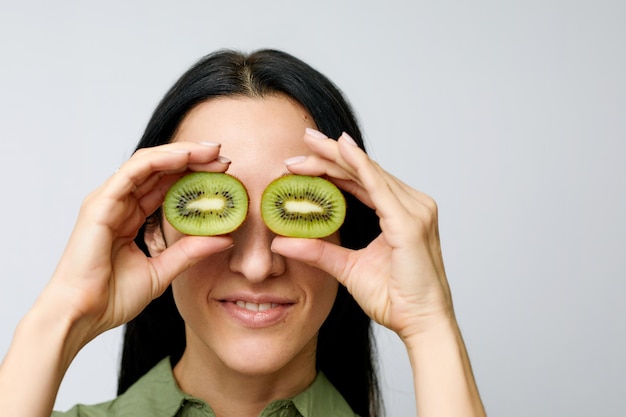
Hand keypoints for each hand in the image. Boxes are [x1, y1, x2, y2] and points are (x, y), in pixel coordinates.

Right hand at [42, 141, 233, 343]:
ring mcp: (108, 201)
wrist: (83, 316)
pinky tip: (185, 156)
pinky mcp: (100, 204)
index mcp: (131, 216)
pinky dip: (160, 160)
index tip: (224, 173)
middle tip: (223, 156)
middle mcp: (119, 204)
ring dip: (181, 153)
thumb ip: (190, 252)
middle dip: (193, 158)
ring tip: (211, 151)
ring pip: (148, 163)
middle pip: (160, 169)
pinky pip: (133, 171)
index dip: (194, 175)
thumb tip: (225, 238)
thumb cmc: (111, 298)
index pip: (165, 184)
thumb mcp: (163, 271)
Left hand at [271, 130, 453, 341]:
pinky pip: (378, 186)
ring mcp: (414, 210)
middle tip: (302, 139)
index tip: (302, 160)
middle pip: (364, 171)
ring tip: (309, 143)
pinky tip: (340, 149)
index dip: (333, 168)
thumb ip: (318, 252)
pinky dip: (359, 165)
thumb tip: (281, 243)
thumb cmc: (395, 298)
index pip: (362, 182)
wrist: (421, 324)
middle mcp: (412, 205)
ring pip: (368, 173)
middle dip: (330, 155)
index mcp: (401, 213)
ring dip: (336, 157)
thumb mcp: (348, 269)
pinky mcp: (409, 222)